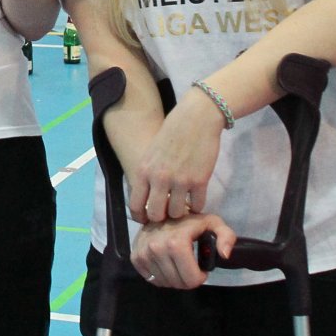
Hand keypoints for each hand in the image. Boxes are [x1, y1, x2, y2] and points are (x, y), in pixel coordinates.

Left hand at [126, 90, 224, 223]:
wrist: (196, 117)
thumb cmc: (173, 132)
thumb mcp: (152, 152)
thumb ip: (149, 174)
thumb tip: (149, 196)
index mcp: (144, 171)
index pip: (135, 205)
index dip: (141, 216)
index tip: (148, 218)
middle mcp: (159, 179)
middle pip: (156, 215)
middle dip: (162, 217)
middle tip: (168, 212)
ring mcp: (180, 181)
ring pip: (176, 213)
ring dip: (180, 212)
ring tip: (184, 204)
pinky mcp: (200, 181)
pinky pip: (197, 205)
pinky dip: (197, 206)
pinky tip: (196, 199)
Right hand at [131, 213, 235, 289]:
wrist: (160, 211)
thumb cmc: (188, 219)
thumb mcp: (212, 223)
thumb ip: (226, 236)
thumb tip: (224, 255)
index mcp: (176, 243)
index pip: (191, 279)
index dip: (200, 276)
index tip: (201, 267)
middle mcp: (157, 249)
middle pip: (178, 283)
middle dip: (188, 279)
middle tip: (191, 266)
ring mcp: (144, 254)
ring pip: (165, 283)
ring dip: (175, 278)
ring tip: (179, 264)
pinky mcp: (135, 258)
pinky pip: (152, 280)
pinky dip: (161, 277)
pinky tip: (166, 264)